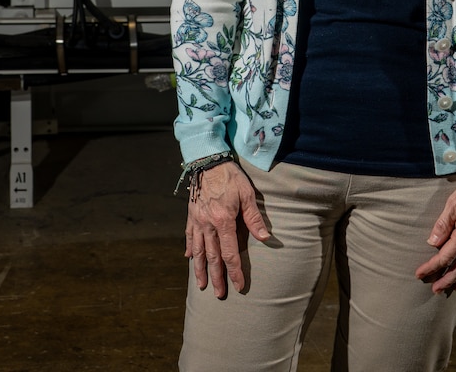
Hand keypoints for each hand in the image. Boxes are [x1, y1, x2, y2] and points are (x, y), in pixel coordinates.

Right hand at [184, 161, 270, 298]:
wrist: (208, 161)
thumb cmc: (230, 177)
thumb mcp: (247, 195)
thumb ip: (254, 219)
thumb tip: (266, 238)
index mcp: (223, 221)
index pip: (230, 253)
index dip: (235, 271)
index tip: (238, 286)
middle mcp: (207, 224)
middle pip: (212, 257)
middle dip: (217, 277)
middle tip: (219, 294)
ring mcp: (197, 221)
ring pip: (197, 251)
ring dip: (200, 269)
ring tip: (201, 285)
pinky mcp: (191, 215)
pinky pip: (189, 235)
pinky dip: (189, 248)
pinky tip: (189, 258)